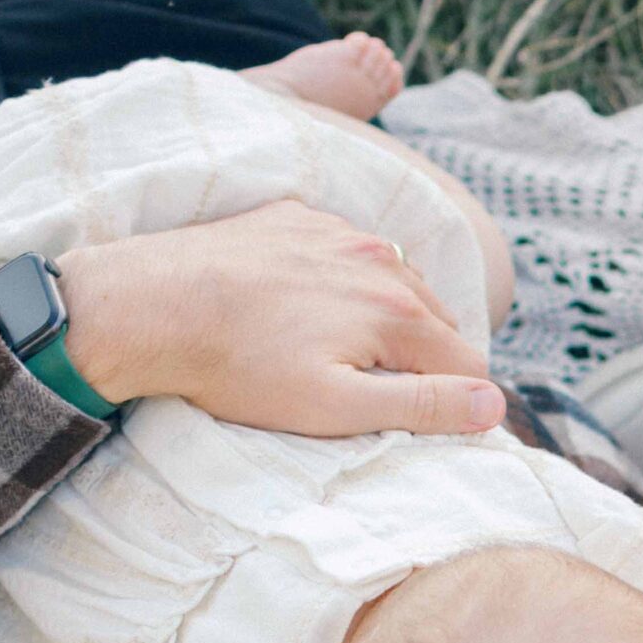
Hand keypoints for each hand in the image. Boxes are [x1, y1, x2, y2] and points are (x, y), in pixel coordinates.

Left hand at [56, 199, 506, 436]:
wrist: (150, 306)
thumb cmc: (240, 369)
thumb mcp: (337, 408)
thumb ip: (423, 406)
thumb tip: (493, 406)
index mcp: (398, 310)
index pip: (467, 364)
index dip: (457, 402)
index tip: (426, 424)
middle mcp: (379, 260)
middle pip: (438, 319)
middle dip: (426, 358)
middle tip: (380, 394)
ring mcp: (335, 232)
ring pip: (396, 279)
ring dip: (389, 316)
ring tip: (348, 353)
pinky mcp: (294, 217)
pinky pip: (346, 249)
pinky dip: (344, 278)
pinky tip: (307, 307)